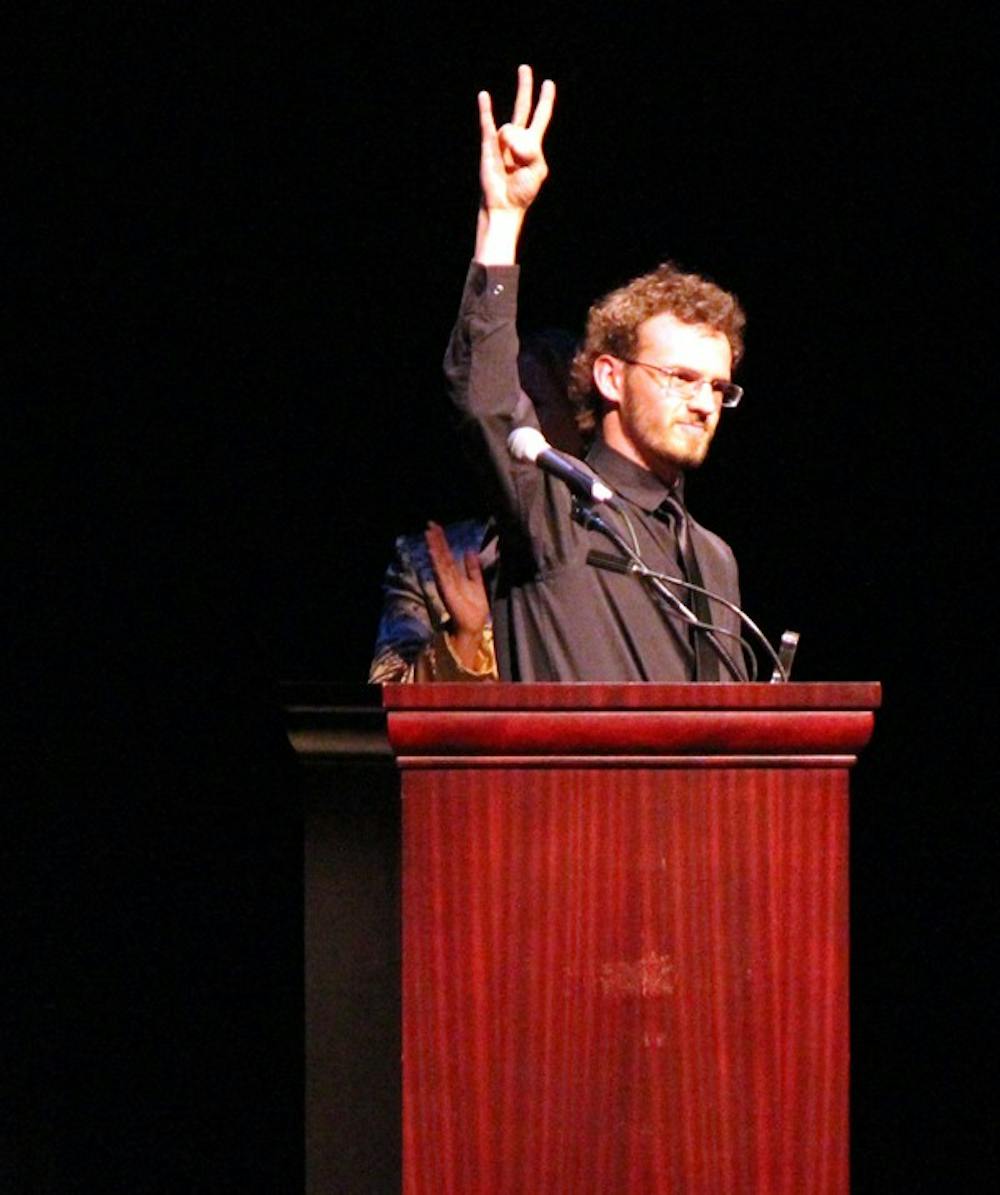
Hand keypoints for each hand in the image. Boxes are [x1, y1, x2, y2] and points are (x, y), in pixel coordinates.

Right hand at [425, 521, 489, 666]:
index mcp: (454, 575)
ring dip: (434, 546)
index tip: (436, 527)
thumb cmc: (475, 606)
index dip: (441, 541)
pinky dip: (436, 561)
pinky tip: (433, 550)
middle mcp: (447, 577)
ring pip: (439, 561)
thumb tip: (469, 550)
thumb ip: (472, 568)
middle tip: (430, 523)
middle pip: (441, 555)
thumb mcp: (476, 582)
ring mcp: (445, 582)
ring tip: (429, 532)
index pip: (446, 555)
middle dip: (436, 540)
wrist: (473, 624)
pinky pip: (441, 572)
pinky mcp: (446, 589)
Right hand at [478, 64, 555, 222]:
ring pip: (511, 129)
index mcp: (533, 146)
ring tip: (510, 165)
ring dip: (513, 146)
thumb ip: (531, 150)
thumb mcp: (537, 170)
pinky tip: (484, 95)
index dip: (545, 101)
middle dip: (525, 88)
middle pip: (522, 107)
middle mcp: (517, 139)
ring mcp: (501, 141)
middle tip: (524, 68)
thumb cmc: (522, 192)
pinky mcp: (488, 145)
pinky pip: (488, 124)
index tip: (548, 84)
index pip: (540, 117)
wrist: (504, 205)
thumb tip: (511, 136)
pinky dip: (486, 110)